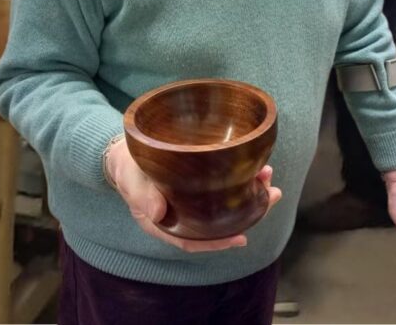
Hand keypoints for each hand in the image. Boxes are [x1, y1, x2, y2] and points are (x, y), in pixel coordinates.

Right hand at [106, 138, 282, 252]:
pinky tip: (253, 167)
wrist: (124, 151)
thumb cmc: (126, 169)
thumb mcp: (131, 181)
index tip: (240, 238)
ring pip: (225, 204)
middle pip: (218, 223)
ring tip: (267, 175)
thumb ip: (142, 196)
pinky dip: (239, 178)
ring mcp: (193, 201)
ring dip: (249, 191)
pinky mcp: (198, 184)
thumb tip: (157, 213)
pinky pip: (222, 187)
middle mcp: (184, 216)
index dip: (217, 244)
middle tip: (272, 195)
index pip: (192, 242)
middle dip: (248, 211)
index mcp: (166, 224)